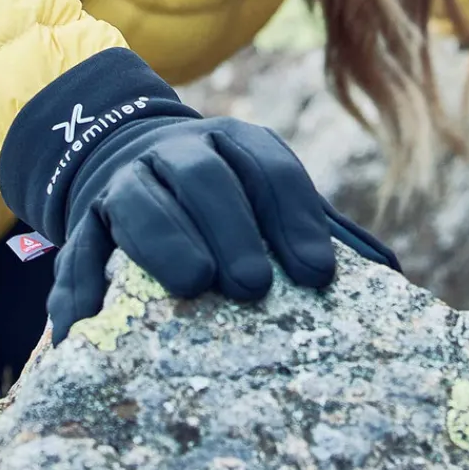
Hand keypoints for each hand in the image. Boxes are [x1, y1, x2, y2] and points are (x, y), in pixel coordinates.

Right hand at [47, 115, 399, 342]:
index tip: (318, 274)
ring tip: (195, 284)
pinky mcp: (84, 221)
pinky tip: (88, 327)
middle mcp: (180, 152)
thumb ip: (317, 227)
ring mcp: (128, 183)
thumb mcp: (267, 194)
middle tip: (254, 285)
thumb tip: (390, 273)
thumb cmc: (223, 195)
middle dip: (232, 226)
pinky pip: (78, 250)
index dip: (297, 216)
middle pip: (205, 177)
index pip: (271, 167)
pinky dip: (79, 287)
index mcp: (235, 142)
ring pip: (141, 200)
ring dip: (166, 240)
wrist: (130, 158)